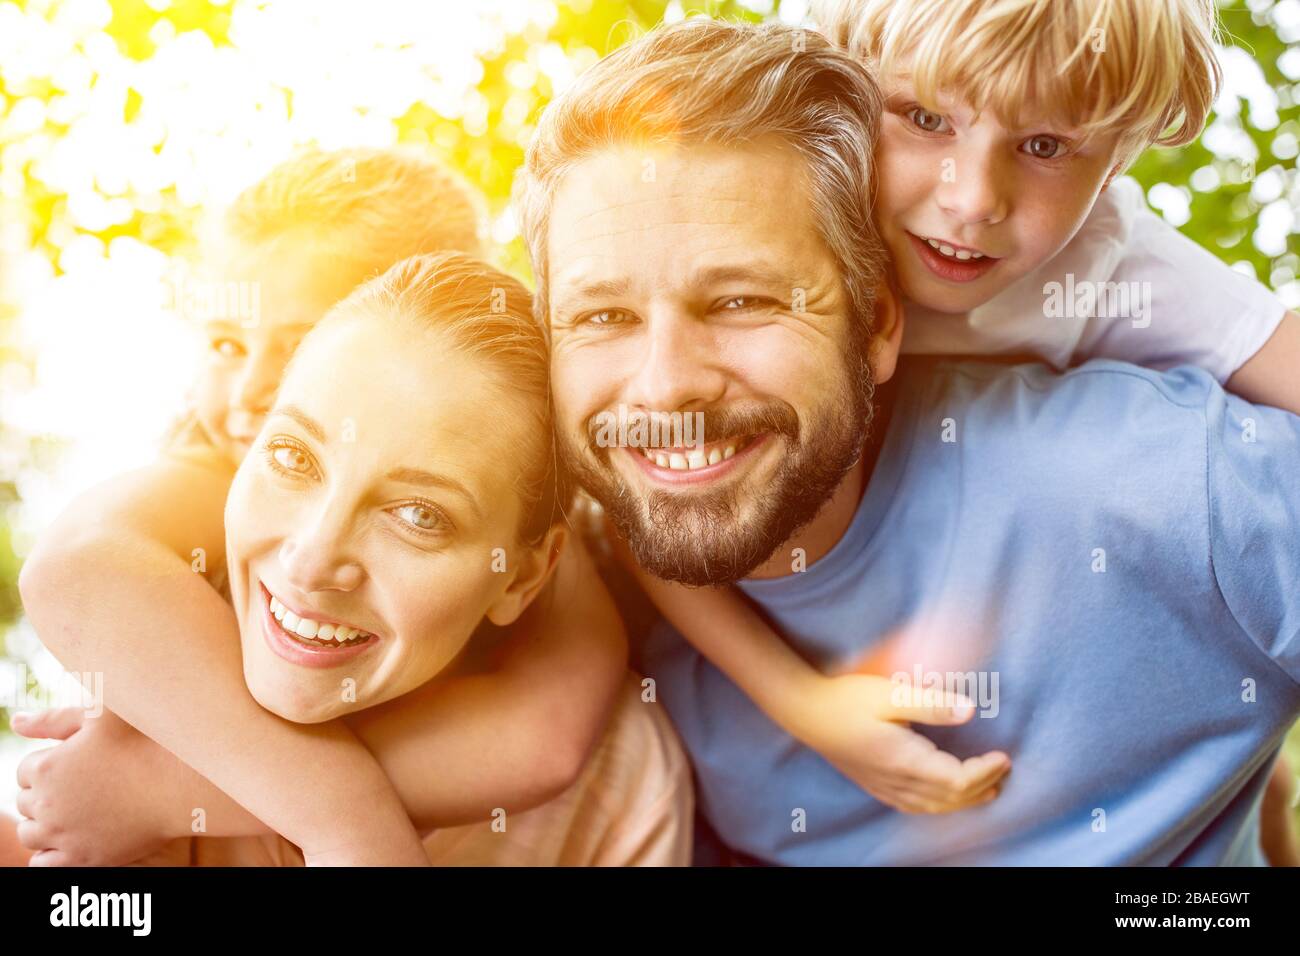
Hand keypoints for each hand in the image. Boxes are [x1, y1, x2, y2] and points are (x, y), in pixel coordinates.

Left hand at [12, 707, 177, 865]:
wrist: (181, 782)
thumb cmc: (145, 741)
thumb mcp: (100, 717)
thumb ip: (53, 718)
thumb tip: (16, 722)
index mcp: (47, 767)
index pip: (24, 770)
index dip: (49, 765)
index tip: (76, 763)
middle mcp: (46, 804)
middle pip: (26, 802)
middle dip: (46, 793)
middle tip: (83, 785)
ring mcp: (62, 835)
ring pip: (30, 834)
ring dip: (45, 823)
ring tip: (77, 811)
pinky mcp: (82, 858)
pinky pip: (43, 864)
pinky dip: (50, 853)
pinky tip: (73, 837)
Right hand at [783, 672, 1010, 813]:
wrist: (805, 712)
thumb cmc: (846, 698)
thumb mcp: (889, 693)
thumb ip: (931, 703)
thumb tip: (970, 711)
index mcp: (904, 760)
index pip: (956, 781)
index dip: (985, 772)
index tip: (1004, 756)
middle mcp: (896, 781)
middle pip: (950, 798)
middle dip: (982, 786)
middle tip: (1005, 769)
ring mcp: (884, 786)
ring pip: (933, 806)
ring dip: (964, 800)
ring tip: (988, 788)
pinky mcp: (875, 784)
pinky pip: (915, 806)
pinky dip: (939, 805)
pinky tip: (944, 797)